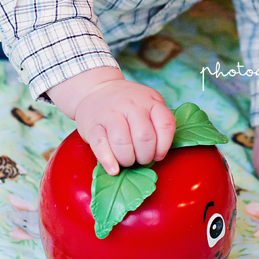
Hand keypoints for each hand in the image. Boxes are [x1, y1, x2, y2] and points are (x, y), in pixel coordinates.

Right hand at [47, 68, 174, 175]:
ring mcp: (110, 114)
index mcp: (150, 101)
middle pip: (144, 137)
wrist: (96, 90)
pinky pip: (100, 145)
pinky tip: (113, 169)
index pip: (165, 124)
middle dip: (145, 156)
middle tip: (141, 159)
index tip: (157, 154)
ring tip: (127, 161)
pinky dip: (108, 161)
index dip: (163, 146)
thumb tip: (158, 154)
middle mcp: (131, 105)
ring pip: (122, 142)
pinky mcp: (92, 125)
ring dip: (127, 160)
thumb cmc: (127, 104)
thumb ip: (157, 122)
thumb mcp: (148, 103)